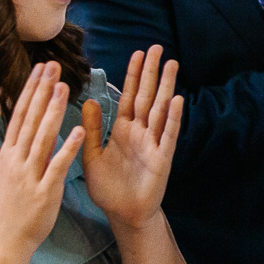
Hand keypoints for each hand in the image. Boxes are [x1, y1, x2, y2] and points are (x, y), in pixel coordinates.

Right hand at [0, 63, 81, 253]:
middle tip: (52, 66)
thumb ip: (21, 149)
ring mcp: (29, 174)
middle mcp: (17, 160)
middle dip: (41, 91)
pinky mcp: (44, 190)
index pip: (20, 114)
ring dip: (53, 111)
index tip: (39, 68)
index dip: (30, 90)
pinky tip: (80, 131)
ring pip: (42, 137)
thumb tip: (29, 125)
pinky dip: (68, 147)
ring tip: (64, 87)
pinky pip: (58, 165)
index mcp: (9, 154)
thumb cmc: (10, 207)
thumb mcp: (11, 173)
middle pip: (30, 119)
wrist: (5, 240)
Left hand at [82, 47, 184, 231]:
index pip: (128, 96)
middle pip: (146, 96)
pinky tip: (176, 101)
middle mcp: (140, 132)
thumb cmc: (109, 188)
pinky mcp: (162, 159)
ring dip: (166, 87)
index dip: (133, 75)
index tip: (137, 53)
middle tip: (157, 48)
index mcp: (122, 130)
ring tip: (171, 65)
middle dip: (151, 73)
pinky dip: (172, 118)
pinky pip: (167, 135)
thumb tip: (88, 101)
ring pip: (159, 110)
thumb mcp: (93, 155)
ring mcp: (152, 144)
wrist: (123, 215)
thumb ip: (92, 129)